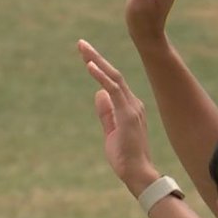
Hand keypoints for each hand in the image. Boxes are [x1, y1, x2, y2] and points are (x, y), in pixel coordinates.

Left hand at [78, 40, 159, 194]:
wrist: (137, 174)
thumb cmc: (125, 157)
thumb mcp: (111, 131)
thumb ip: (106, 112)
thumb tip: (98, 93)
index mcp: (129, 107)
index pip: (113, 81)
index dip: (100, 67)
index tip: (86, 55)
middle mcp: (133, 103)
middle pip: (113, 74)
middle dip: (96, 57)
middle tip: (80, 43)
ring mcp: (132, 108)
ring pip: (114, 77)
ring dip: (97, 61)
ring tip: (83, 48)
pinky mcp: (128, 114)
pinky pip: (114, 89)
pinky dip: (102, 76)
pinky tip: (90, 65)